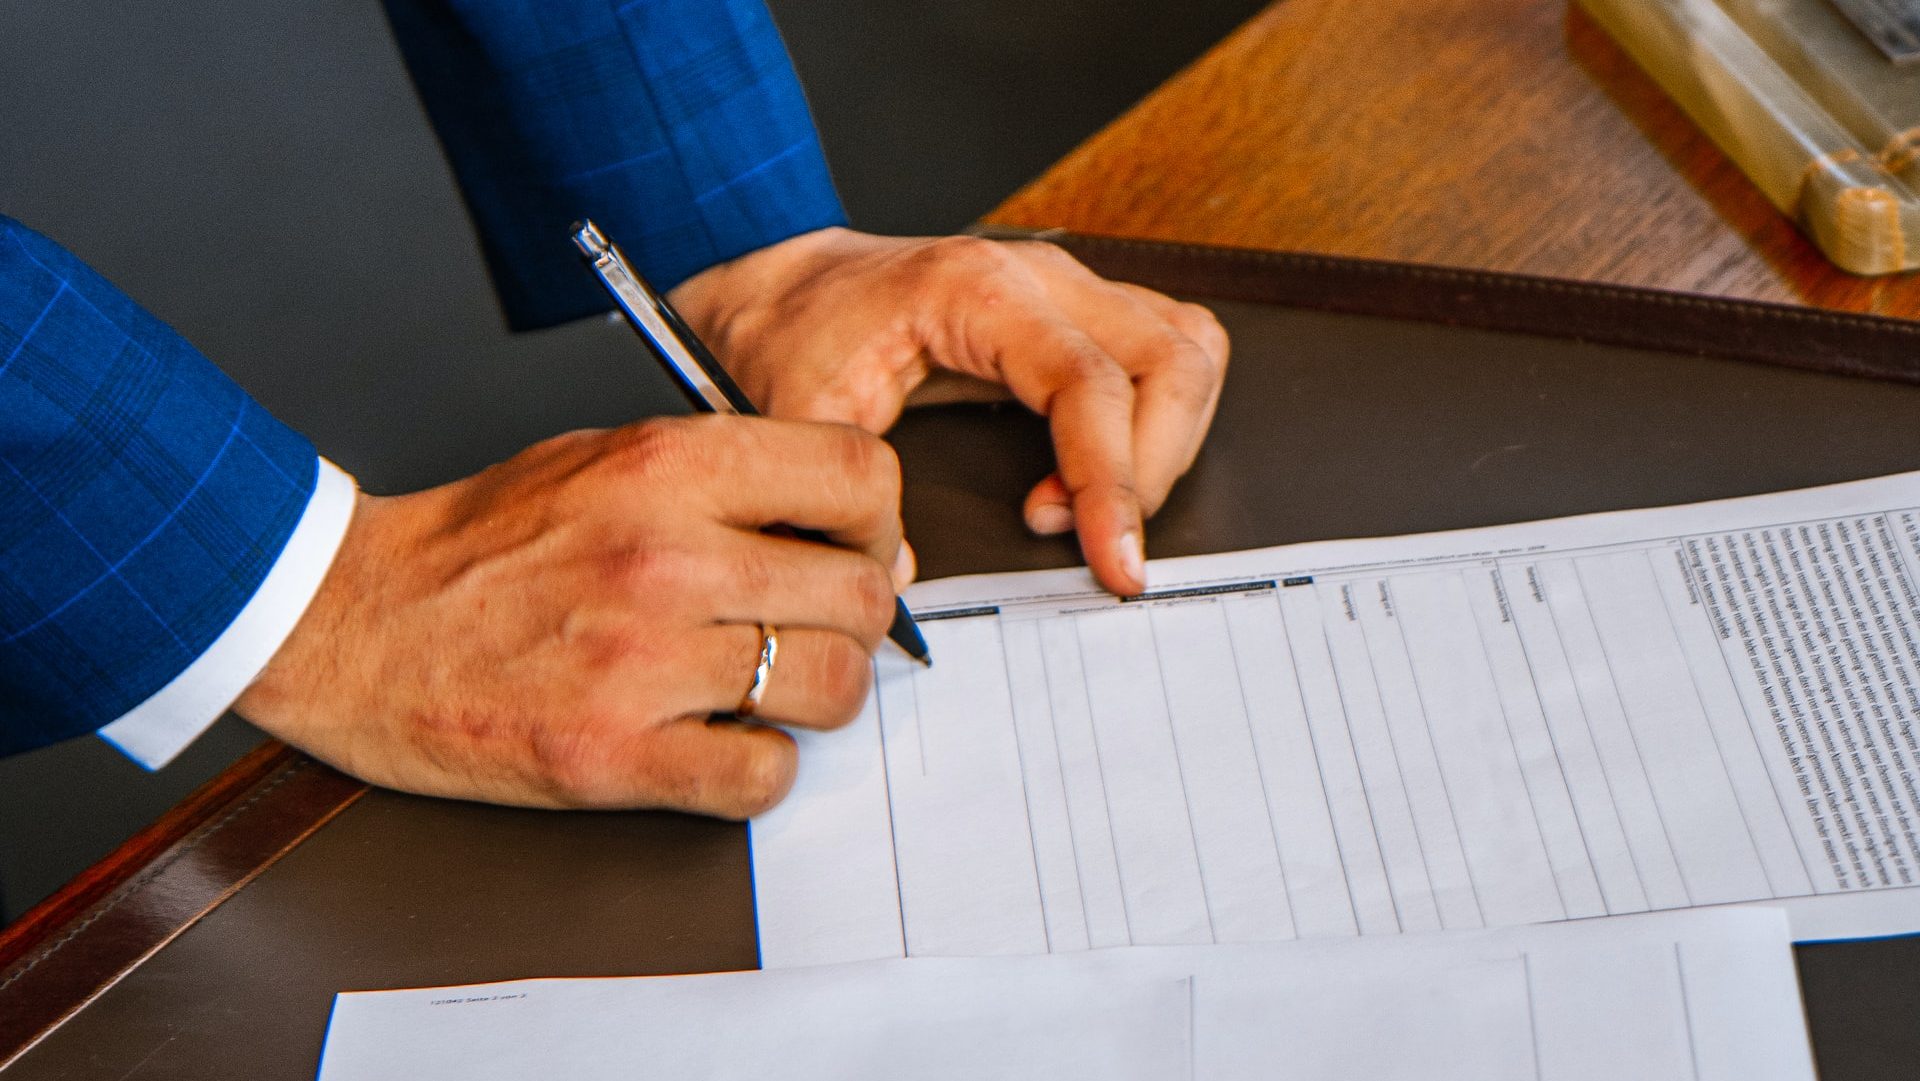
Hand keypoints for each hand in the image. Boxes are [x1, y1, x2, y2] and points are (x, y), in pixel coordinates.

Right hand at [234, 416, 908, 817]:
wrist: (346, 622)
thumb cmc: (477, 543)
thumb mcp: (603, 458)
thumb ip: (727, 482)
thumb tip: (856, 536)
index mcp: (665, 467)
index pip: (857, 475)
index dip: (879, 520)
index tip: (857, 548)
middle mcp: (664, 558)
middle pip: (860, 594)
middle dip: (856, 618)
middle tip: (816, 628)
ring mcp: (639, 663)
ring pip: (831, 688)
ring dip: (819, 696)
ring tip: (768, 687)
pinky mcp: (611, 756)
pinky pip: (762, 777)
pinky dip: (761, 768)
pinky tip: (722, 742)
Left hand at [669, 228, 1228, 594]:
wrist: (783, 288)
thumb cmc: (793, 336)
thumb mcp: (799, 415)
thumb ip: (845, 495)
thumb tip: (903, 574)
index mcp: (977, 291)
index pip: (1091, 382)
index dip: (1114, 481)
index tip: (1115, 561)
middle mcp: (1040, 275)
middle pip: (1170, 360)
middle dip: (1151, 470)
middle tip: (1095, 543)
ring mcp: (1068, 287)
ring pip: (1188, 348)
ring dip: (1166, 441)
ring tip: (1089, 509)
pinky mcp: (1077, 309)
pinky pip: (1167, 347)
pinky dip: (1158, 420)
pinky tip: (1091, 474)